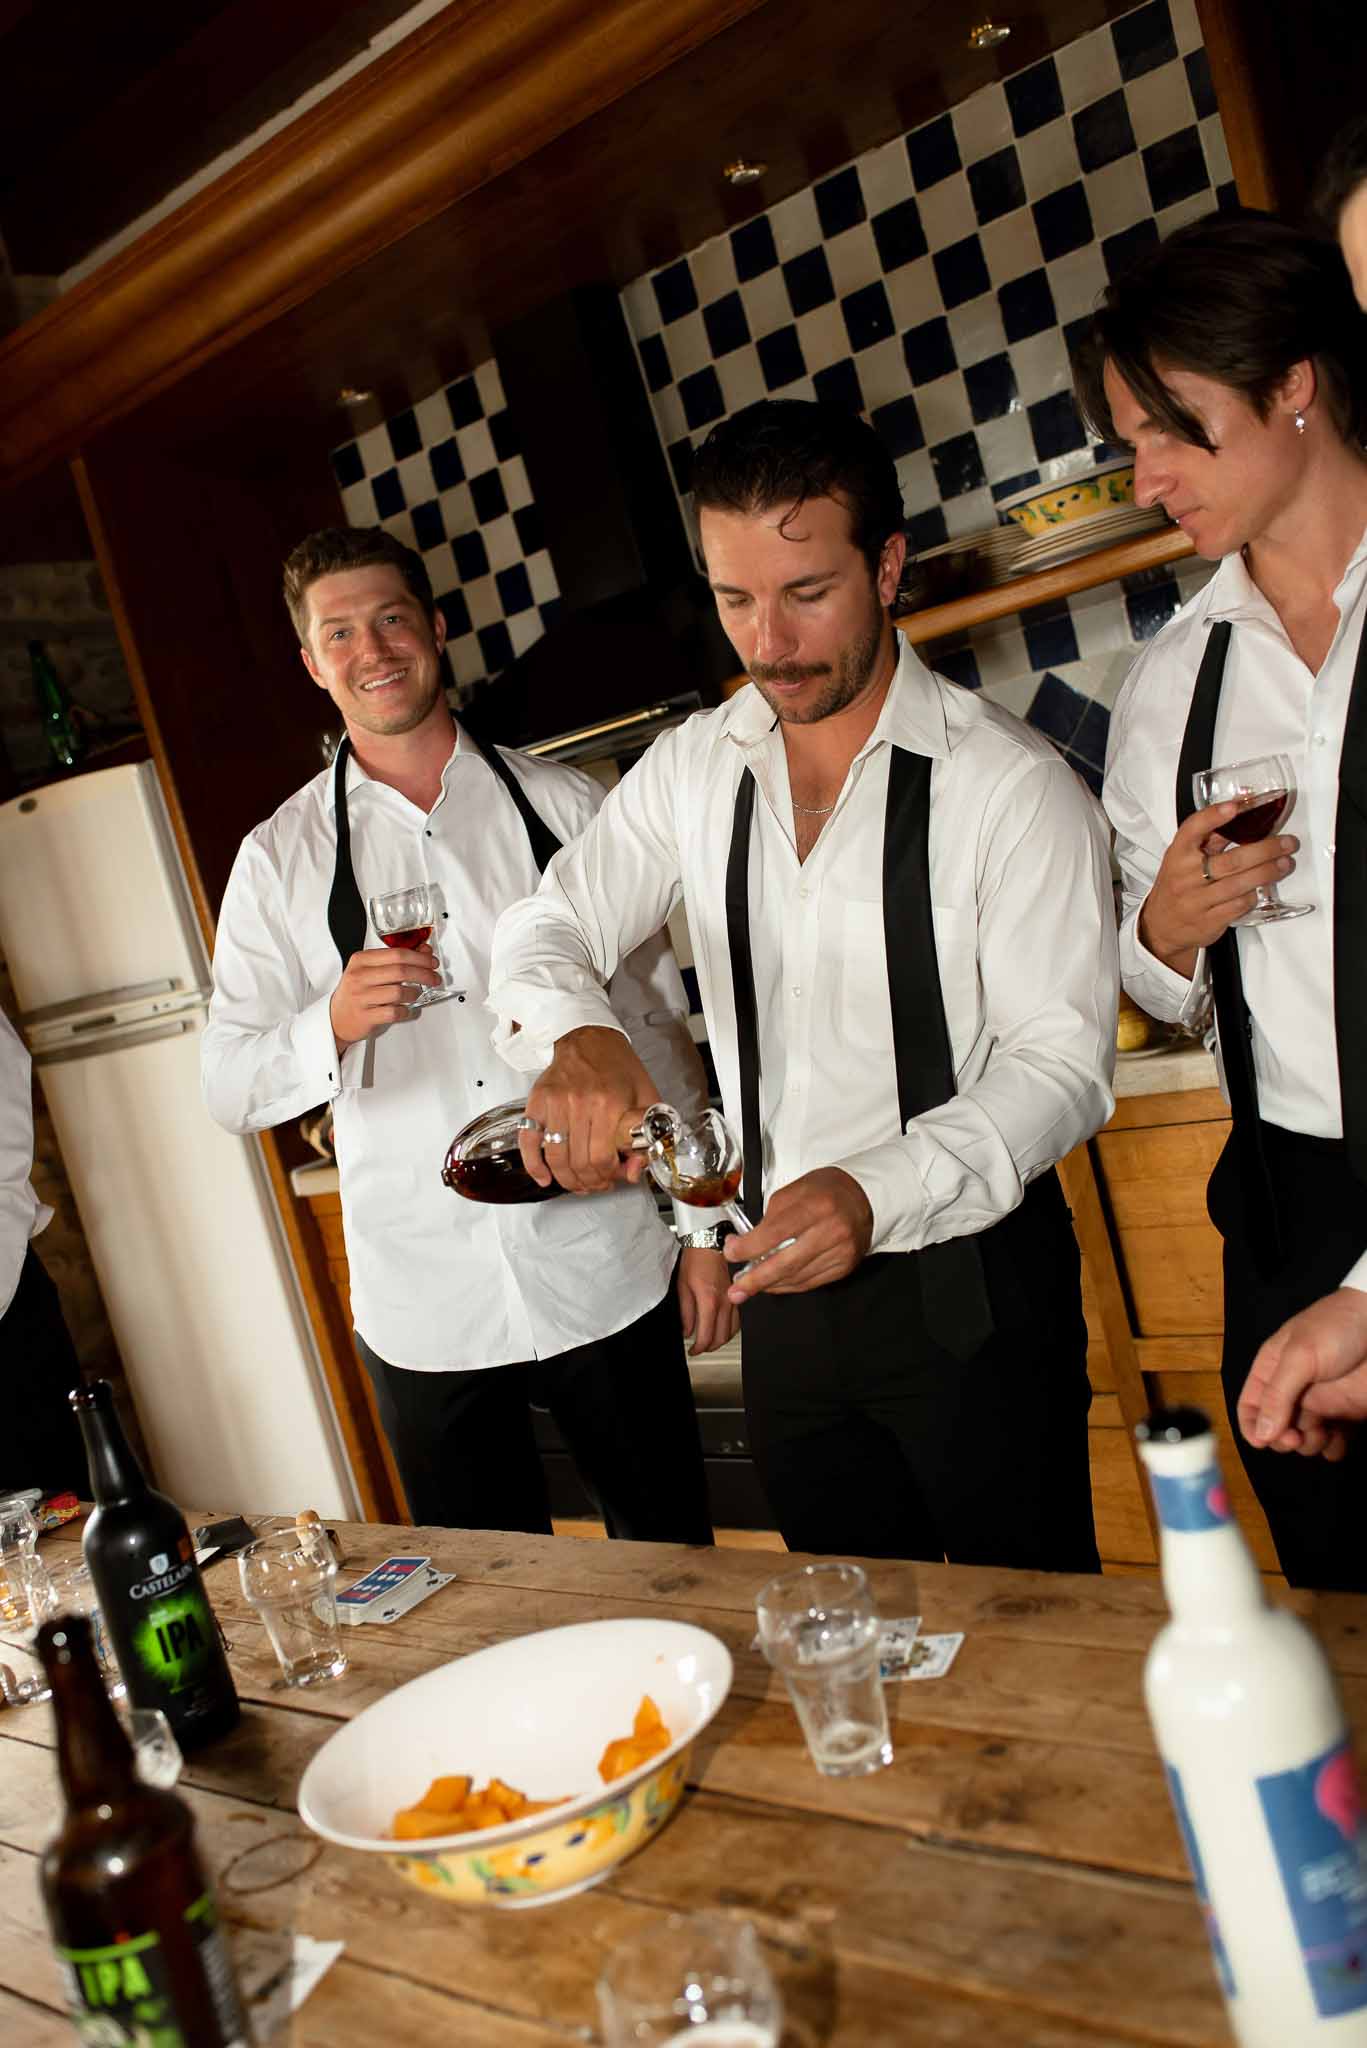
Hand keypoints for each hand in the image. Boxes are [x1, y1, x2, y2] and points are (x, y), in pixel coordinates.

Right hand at [329, 945, 440, 1049]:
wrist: (336, 1018)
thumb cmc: (357, 992)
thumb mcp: (370, 970)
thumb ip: (396, 960)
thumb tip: (424, 951)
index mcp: (361, 960)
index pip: (397, 954)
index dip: (420, 958)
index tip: (432, 962)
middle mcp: (359, 977)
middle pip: (400, 971)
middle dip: (424, 974)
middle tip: (434, 978)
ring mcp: (361, 997)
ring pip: (399, 992)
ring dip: (414, 993)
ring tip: (416, 994)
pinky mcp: (365, 1017)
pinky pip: (394, 1013)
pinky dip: (405, 1011)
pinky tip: (406, 1009)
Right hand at [519, 1026, 658, 1193]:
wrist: (589, 1038)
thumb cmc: (618, 1066)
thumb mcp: (645, 1097)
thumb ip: (647, 1136)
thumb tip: (635, 1170)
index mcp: (609, 1103)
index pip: (602, 1158)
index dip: (608, 1175)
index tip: (612, 1176)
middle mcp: (580, 1103)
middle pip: (579, 1162)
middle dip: (589, 1181)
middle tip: (595, 1183)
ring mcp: (555, 1103)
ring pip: (556, 1157)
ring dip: (566, 1179)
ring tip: (575, 1182)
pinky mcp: (537, 1101)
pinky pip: (529, 1140)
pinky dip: (534, 1164)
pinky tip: (543, 1177)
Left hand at [677, 1248, 738, 1355]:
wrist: (709, 1242)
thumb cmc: (695, 1259)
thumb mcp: (682, 1286)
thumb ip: (685, 1312)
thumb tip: (686, 1331)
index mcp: (709, 1301)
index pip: (706, 1336)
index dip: (698, 1348)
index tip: (692, 1350)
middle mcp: (725, 1302)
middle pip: (721, 1337)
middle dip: (709, 1347)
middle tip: (698, 1348)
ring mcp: (733, 1299)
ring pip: (732, 1331)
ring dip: (720, 1340)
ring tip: (709, 1341)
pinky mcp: (737, 1295)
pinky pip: (737, 1320)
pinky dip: (729, 1329)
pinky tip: (721, 1328)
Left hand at [723, 1168, 872, 1303]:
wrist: (862, 1197)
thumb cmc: (825, 1191)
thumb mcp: (793, 1192)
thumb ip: (770, 1218)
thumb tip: (745, 1244)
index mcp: (816, 1206)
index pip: (775, 1233)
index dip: (749, 1247)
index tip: (731, 1253)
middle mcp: (831, 1231)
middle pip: (786, 1262)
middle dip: (756, 1280)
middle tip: (736, 1290)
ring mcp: (840, 1252)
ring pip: (797, 1277)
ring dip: (770, 1284)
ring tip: (750, 1286)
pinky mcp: (844, 1266)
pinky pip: (810, 1283)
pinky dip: (788, 1285)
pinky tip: (774, 1284)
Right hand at [1138, 800, 1296, 981]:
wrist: (1161, 926)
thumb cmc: (1177, 885)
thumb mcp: (1183, 859)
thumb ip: (1210, 838)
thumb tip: (1241, 810)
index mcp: (1178, 855)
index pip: (1192, 830)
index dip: (1213, 817)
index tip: (1234, 807)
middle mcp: (1185, 877)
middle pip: (1232, 861)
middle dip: (1265, 850)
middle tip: (1287, 843)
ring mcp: (1196, 901)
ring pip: (1240, 884)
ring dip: (1268, 872)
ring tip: (1285, 863)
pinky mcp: (1208, 921)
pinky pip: (1239, 906)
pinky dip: (1255, 895)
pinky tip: (1262, 888)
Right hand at [1238, 1288, 1366, 1459]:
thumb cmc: (1336, 1328)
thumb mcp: (1299, 1356)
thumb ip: (1278, 1395)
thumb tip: (1260, 1435)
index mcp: (1273, 1371)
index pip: (1250, 1406)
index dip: (1252, 1427)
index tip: (1263, 1443)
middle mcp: (1293, 1390)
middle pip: (1275, 1428)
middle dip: (1282, 1439)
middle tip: (1297, 1437)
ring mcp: (1320, 1402)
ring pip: (1303, 1439)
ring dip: (1309, 1446)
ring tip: (1322, 1435)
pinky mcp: (1345, 1412)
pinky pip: (1333, 1441)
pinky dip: (1332, 1449)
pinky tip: (1337, 1443)